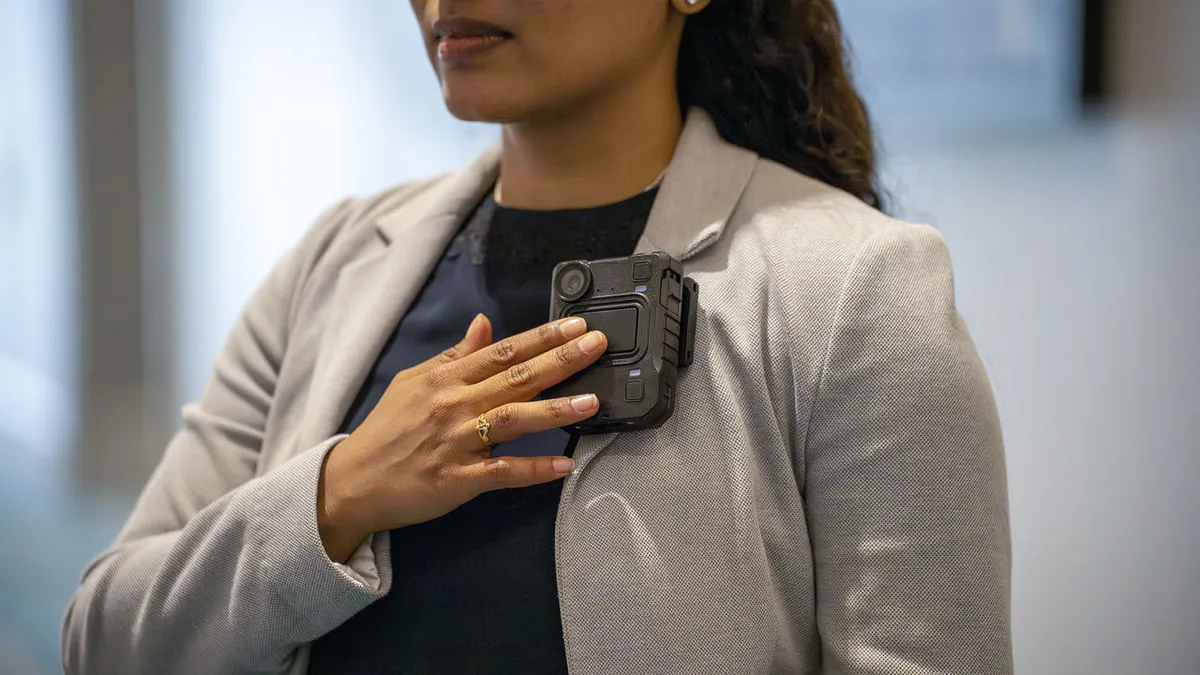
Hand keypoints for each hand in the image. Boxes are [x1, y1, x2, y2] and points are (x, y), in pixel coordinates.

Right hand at [316, 314, 606, 561]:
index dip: (542, 337)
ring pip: (512, 420)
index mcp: (446, 379)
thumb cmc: (387, 430)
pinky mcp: (456, 480)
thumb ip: (454, 355)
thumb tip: (484, 323)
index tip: (576, 325)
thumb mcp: (414, 382)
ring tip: (592, 401)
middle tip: (596, 345)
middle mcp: (454, 405)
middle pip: (515, 377)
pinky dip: (532, 469)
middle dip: (560, 360)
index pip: (502, 352)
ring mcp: (456, 442)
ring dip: (555, 410)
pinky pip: (501, 472)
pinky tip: (563, 466)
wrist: (352, 482)